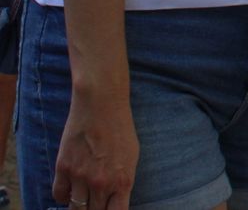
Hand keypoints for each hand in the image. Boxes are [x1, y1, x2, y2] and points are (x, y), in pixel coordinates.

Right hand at [55, 90, 137, 209]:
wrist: (101, 105)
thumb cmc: (121, 129)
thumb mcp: (132, 156)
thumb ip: (123, 181)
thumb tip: (117, 200)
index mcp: (123, 181)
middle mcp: (101, 183)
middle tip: (95, 205)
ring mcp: (80, 176)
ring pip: (75, 208)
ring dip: (79, 207)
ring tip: (83, 202)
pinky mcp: (63, 168)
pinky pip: (59, 195)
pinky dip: (63, 197)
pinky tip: (69, 192)